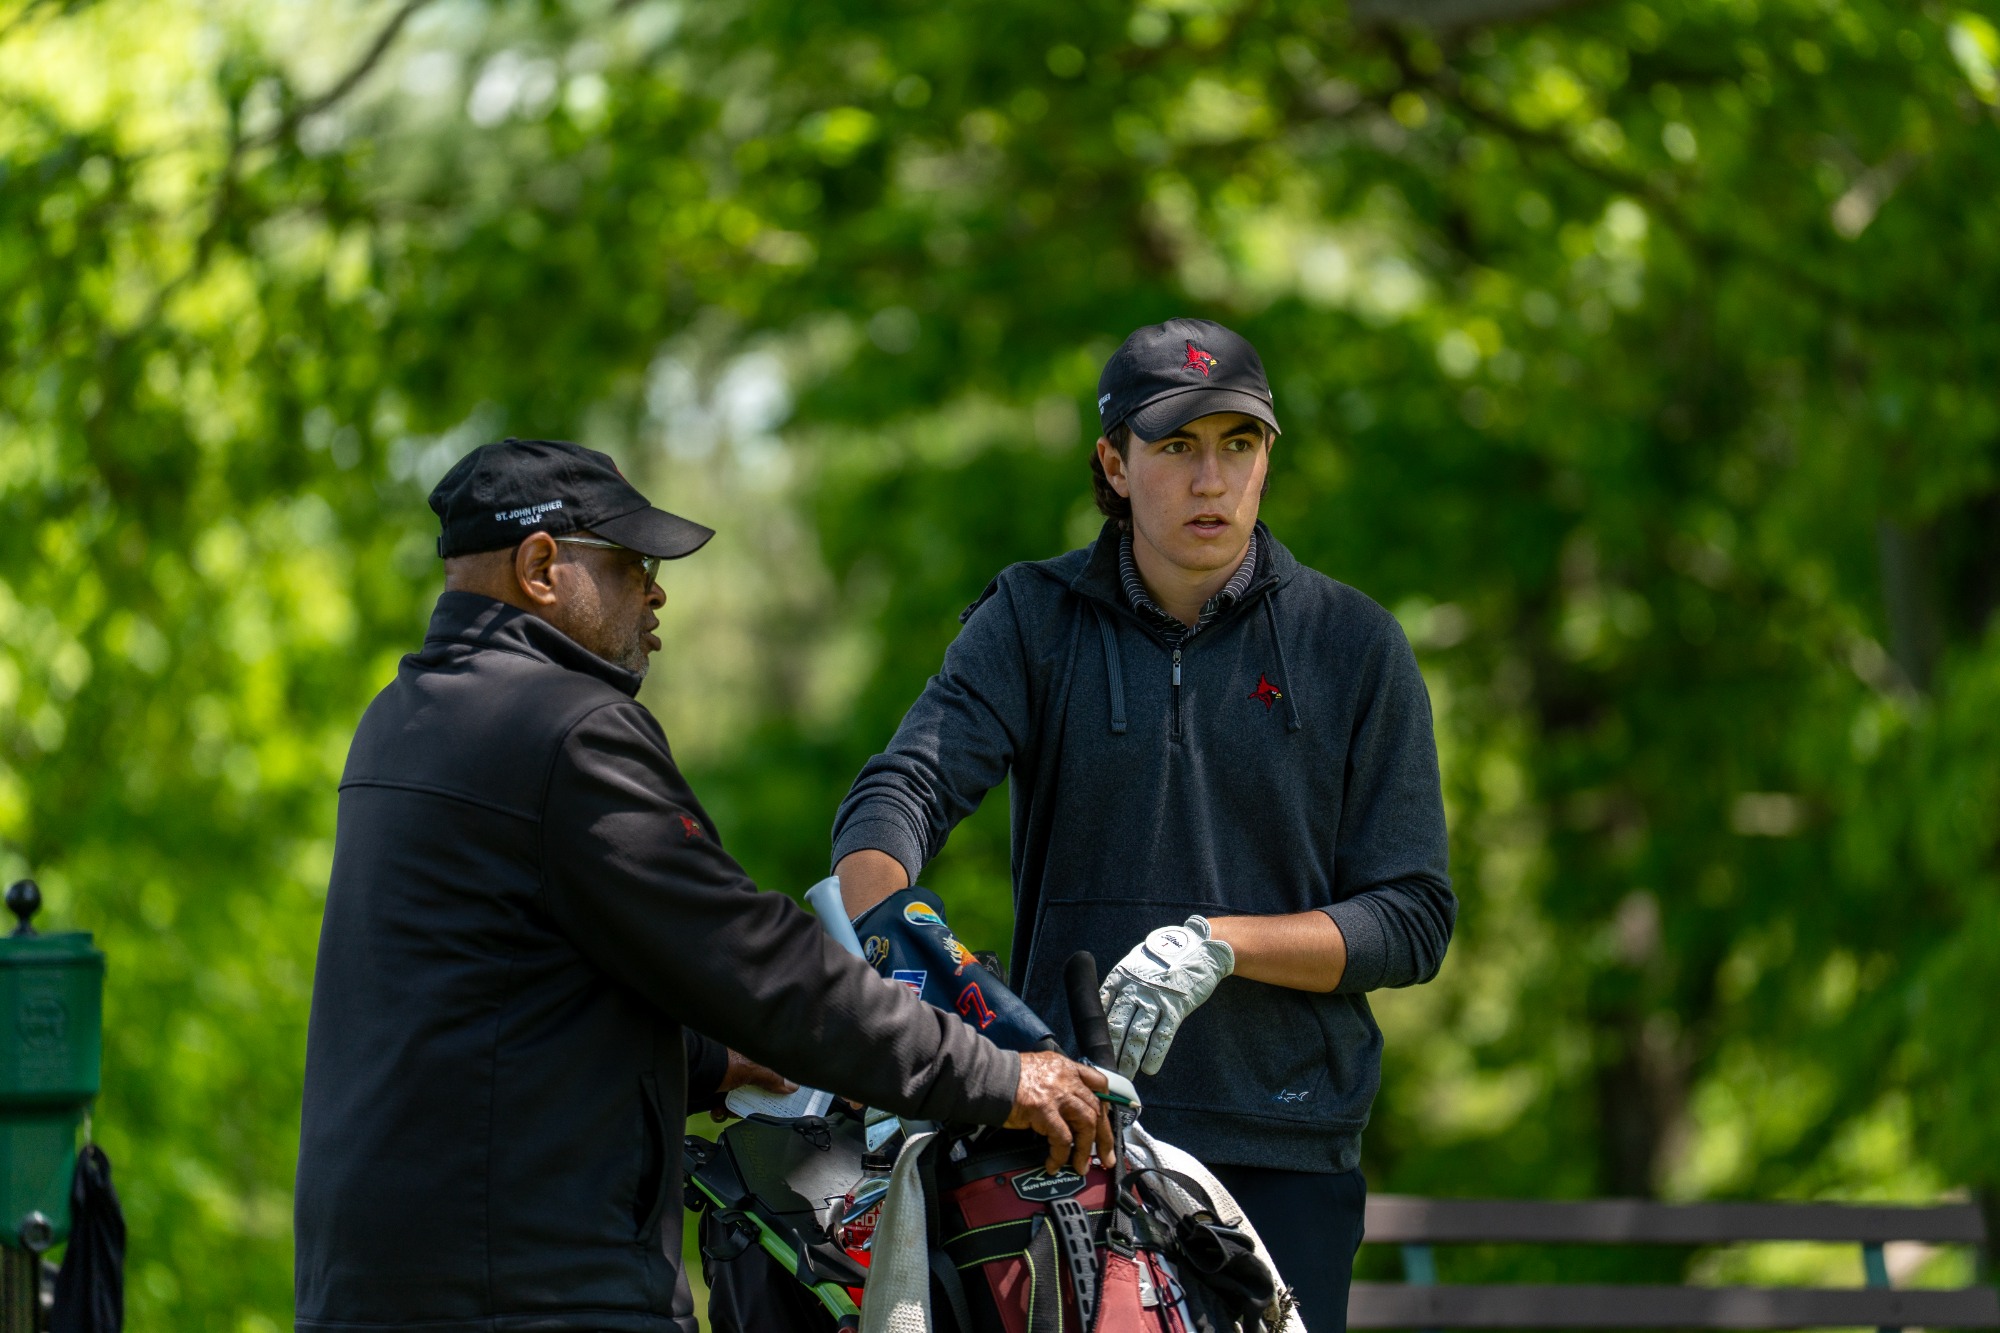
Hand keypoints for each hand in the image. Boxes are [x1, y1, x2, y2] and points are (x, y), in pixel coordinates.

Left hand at [710, 1049, 794, 1121]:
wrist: (690, 1070)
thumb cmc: (718, 1061)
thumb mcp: (751, 1069)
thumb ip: (772, 1077)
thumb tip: (791, 1085)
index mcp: (751, 1057)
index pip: (770, 1072)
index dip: (776, 1086)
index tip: (780, 1099)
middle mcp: (740, 1067)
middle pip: (756, 1089)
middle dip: (753, 1102)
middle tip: (752, 1109)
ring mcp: (726, 1079)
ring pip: (739, 1100)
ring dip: (735, 1109)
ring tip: (728, 1109)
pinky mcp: (714, 1090)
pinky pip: (723, 1105)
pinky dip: (721, 1111)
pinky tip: (717, 1110)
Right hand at [1004, 1050, 1115, 1175]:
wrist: (989, 1076)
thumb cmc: (1009, 1075)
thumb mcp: (1040, 1068)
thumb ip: (1057, 1081)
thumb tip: (1066, 1105)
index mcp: (1066, 1067)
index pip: (1098, 1082)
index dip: (1105, 1104)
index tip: (1105, 1121)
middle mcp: (1066, 1079)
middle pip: (1096, 1109)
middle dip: (1104, 1137)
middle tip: (1106, 1156)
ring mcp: (1058, 1094)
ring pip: (1086, 1124)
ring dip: (1086, 1149)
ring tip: (1080, 1166)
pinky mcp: (1045, 1110)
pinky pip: (1062, 1139)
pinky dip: (1061, 1155)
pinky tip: (1054, 1164)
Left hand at [1099, 915, 1234, 1077]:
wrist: (1198, 948)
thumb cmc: (1162, 959)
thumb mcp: (1135, 965)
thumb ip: (1120, 986)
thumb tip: (1103, 1012)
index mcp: (1120, 977)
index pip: (1101, 1009)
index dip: (1094, 1031)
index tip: (1091, 1050)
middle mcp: (1135, 989)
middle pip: (1116, 1025)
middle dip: (1110, 1050)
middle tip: (1105, 1069)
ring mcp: (1156, 998)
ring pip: (1138, 1033)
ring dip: (1130, 1057)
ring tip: (1125, 1075)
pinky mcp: (1176, 1007)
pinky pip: (1163, 1034)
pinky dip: (1155, 1053)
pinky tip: (1149, 1068)